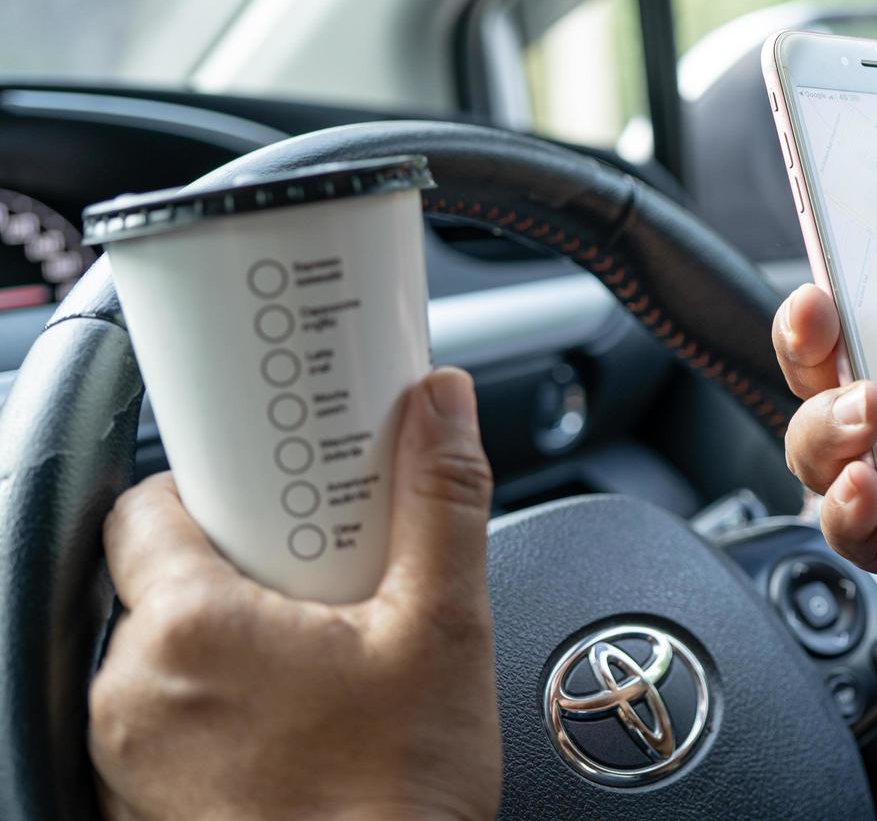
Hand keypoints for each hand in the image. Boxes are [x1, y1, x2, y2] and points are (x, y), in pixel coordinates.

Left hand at [89, 368, 500, 820]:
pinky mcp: (138, 806)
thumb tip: (441, 404)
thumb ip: (441, 501)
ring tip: (317, 652)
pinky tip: (295, 717)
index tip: (272, 494)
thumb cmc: (395, 802)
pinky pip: (165, 719)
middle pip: (159, 575)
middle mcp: (133, 693)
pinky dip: (216, 702)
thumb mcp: (442, 631)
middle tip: (319, 576)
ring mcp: (126, 759)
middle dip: (236, 562)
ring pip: (162, 651)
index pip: (148, 503)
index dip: (213, 486)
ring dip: (226, 635)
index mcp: (189, 630)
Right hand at [773, 143, 876, 746]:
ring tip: (869, 414)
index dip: (825, 276)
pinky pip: (854, 536)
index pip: (859, 310)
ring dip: (824, 427)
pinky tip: (875, 494)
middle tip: (823, 321)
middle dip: (801, 342)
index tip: (821, 245)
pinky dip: (852, 513)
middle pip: (813, 374)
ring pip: (814, 454)